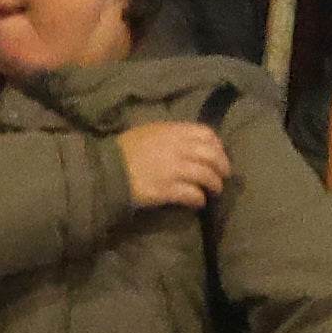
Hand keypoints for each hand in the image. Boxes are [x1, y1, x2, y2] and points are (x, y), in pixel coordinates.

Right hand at [117, 119, 233, 213]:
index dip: (218, 146)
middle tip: (223, 176)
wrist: (108, 169)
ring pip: (206, 176)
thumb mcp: (151, 132)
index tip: (219, 155)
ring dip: (215, 185)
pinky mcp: (167, 189)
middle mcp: (177, 148)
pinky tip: (199, 202)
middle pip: (212, 156)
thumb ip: (173, 135)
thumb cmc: (128, 149)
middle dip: (222, 167)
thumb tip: (195, 145)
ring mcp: (173, 169)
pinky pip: (193, 194)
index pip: (207, 134)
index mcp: (173, 131)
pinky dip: (199, 199)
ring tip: (214, 191)